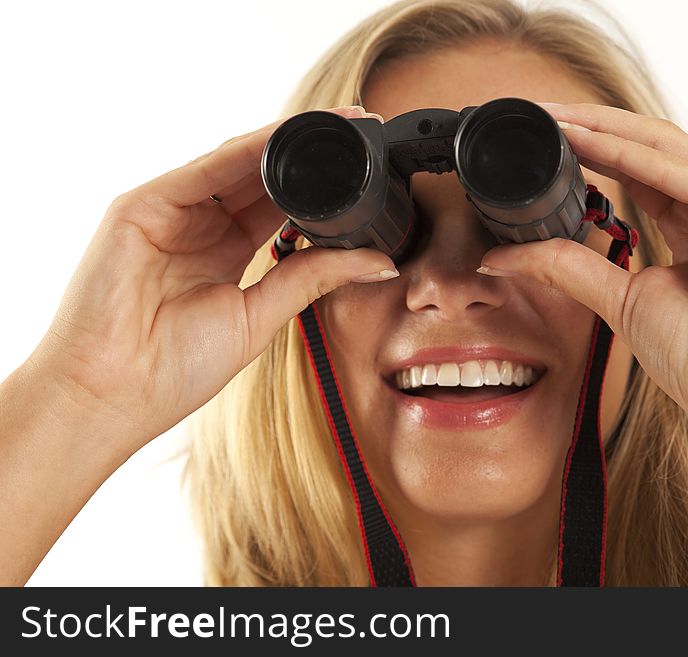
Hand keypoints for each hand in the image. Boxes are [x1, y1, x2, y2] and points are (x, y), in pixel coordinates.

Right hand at [29, 105, 395, 453]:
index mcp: (228, 250)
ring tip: (337, 123)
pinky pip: (203, 170)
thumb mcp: (260, 317)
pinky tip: (283, 139)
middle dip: (312, 152)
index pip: (282, 203)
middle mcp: (200, 224)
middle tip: (362, 128)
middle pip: (262, 176)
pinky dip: (245, 152)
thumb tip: (379, 261)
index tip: (371, 166)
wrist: (112, 395)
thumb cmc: (175, 368)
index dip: (325, 184)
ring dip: (285, 142)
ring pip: (236, 163)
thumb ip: (312, 279)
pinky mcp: (141, 206)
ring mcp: (170, 211)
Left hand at [479, 102, 687, 447]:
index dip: (589, 148)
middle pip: (648, 147)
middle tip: (540, 113)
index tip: (542, 137)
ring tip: (555, 117)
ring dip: (604, 129)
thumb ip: (567, 269)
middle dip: (591, 126)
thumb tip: (499, 259)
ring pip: (662, 147)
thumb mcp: (619, 301)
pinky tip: (588, 144)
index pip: (636, 170)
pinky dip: (631, 157)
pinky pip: (681, 174)